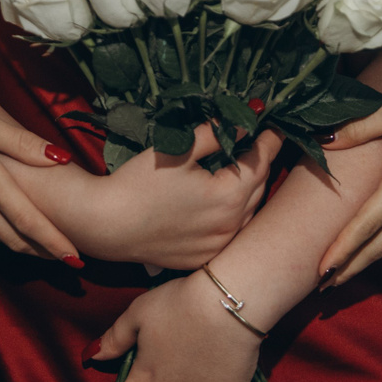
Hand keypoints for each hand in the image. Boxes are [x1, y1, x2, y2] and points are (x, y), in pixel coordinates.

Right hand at [0, 90, 80, 264]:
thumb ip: (21, 142)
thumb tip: (60, 157)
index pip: (30, 223)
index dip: (55, 244)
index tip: (77, 259)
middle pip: (15, 239)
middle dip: (43, 252)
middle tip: (67, 260)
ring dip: (19, 246)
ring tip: (41, 247)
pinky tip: (0, 228)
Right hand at [72, 126, 281, 268]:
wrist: (107, 224)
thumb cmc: (139, 182)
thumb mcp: (178, 150)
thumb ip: (214, 134)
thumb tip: (243, 122)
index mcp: (228, 196)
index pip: (261, 162)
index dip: (269, 142)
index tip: (273, 127)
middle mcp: (231, 226)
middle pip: (259, 188)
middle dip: (260, 165)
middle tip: (255, 145)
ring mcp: (218, 246)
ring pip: (248, 214)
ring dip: (248, 192)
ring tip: (239, 172)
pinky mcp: (203, 258)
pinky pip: (230, 233)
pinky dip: (232, 216)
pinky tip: (219, 204)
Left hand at [317, 86, 381, 288]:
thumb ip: (358, 128)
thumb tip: (323, 138)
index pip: (366, 225)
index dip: (343, 249)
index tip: (322, 269)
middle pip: (378, 247)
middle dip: (350, 268)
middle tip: (322, 287)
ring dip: (366, 263)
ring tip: (341, 276)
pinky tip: (372, 252)